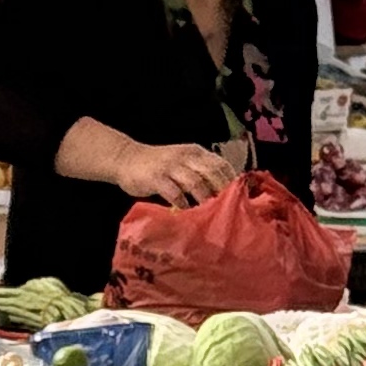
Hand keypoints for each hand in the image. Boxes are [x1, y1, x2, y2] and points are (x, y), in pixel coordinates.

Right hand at [117, 138, 231, 207]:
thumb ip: (199, 171)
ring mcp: (170, 166)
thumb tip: (222, 191)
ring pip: (195, 183)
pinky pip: (174, 193)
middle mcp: (185, 156)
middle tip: (228, 209)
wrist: (126, 158)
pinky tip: (187, 213)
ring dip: (204, 199)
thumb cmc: (158, 164)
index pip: (220, 163)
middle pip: (211, 173)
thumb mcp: (181, 161)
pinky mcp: (156, 178)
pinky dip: (183, 204)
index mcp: (195, 152)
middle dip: (221, 191)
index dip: (231, 180)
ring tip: (210, 214)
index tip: (239, 197)